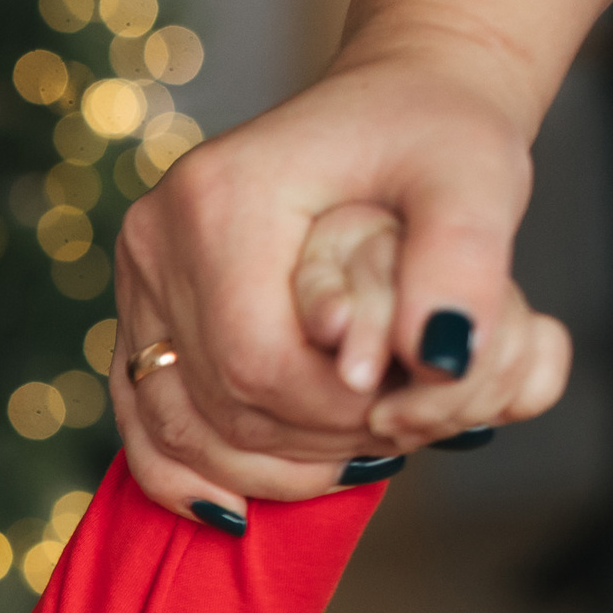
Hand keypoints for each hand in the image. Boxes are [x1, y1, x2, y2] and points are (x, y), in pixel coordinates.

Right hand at [110, 43, 539, 524]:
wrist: (390, 104)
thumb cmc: (436, 134)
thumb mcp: (478, 177)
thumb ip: (467, 264)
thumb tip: (441, 360)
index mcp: (219, 200)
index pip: (256, 362)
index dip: (330, 414)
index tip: (406, 414)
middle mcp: (154, 239)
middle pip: (214, 400)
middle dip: (304, 446)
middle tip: (388, 448)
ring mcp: (134, 277)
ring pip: (171, 421)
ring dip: (253, 468)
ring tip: (335, 474)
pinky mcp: (136, 307)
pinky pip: (139, 413)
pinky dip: (182, 468)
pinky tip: (228, 508)